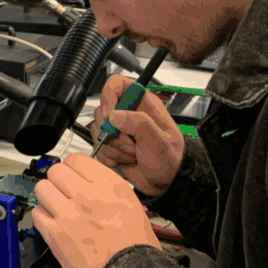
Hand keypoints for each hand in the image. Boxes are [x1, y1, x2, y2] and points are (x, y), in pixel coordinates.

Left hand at [32, 153, 159, 267]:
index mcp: (110, 186)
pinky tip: (53, 224)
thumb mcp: (132, 206)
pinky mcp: (56, 234)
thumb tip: (89, 183)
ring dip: (48, 197)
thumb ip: (107, 191)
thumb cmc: (137, 250)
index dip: (73, 168)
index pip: (77, 159)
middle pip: (56, 170)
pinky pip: (37, 214)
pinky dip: (43, 218)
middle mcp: (88, 195)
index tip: (73, 176)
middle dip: (58, 180)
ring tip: (56, 207)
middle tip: (63, 192)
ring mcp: (69, 214)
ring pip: (42, 188)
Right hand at [92, 75, 185, 196]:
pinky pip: (97, 146)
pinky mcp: (111, 144)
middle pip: (102, 111)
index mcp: (142, 103)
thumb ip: (139, 124)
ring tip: (131, 154)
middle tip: (131, 144)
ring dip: (112, 147)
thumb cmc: (170, 160)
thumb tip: (115, 115)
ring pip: (98, 130)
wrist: (165, 183)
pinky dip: (108, 156)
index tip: (109, 114)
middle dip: (113, 132)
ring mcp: (118, 129)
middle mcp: (128, 113)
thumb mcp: (159, 141)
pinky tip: (124, 160)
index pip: (117, 84)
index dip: (108, 95)